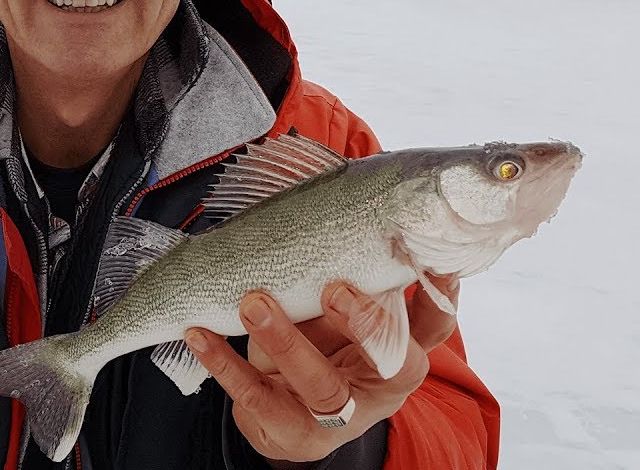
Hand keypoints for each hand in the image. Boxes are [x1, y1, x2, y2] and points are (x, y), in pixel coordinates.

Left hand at [184, 275, 459, 464]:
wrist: (285, 417)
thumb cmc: (319, 348)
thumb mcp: (338, 313)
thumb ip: (343, 276)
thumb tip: (329, 208)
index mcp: (400, 352)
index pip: (431, 327)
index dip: (438, 298)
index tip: (433, 262)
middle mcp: (378, 386)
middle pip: (390, 362)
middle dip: (365, 324)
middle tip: (335, 288)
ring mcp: (337, 417)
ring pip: (322, 386)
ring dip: (287, 342)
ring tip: (254, 304)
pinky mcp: (291, 431)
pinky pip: (256, 398)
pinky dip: (225, 364)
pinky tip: (201, 334)